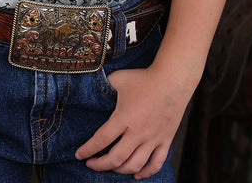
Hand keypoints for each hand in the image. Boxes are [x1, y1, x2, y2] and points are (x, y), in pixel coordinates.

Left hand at [75, 66, 190, 177]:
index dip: (88, 150)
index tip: (78, 155)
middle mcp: (137, 132)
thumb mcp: (119, 78)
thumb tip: (92, 88)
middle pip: (116, 158)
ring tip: (111, 167)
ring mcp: (152, 138)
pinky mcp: (165, 140)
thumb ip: (104, 85)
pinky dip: (146, 173)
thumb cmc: (144, 78)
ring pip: (134, 165)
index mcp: (123, 118)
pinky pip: (156, 163)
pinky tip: (137, 174)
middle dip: (100, 165)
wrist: (173, 79)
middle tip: (91, 164)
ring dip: (120, 170)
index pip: (101, 140)